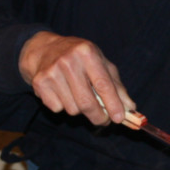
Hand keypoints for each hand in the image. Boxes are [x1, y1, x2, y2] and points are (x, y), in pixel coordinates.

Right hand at [19, 31, 134, 125]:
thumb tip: (130, 108)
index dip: (113, 104)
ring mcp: (51, 72)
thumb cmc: (78, 57)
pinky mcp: (39, 83)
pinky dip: (63, 106)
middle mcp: (68, 61)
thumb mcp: (100, 63)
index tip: (120, 118)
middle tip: (104, 120)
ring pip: (73, 109)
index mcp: (87, 52)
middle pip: (87, 102)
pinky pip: (57, 109)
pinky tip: (62, 92)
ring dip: (80, 110)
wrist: (43, 49)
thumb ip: (116, 85)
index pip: (103, 84)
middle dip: (98, 117)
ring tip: (77, 95)